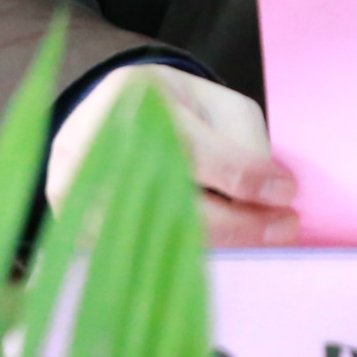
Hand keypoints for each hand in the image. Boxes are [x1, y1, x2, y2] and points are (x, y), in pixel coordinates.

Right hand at [46, 64, 298, 247]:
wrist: (107, 113)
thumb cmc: (176, 109)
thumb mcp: (218, 106)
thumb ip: (242, 142)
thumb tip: (265, 197)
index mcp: (132, 97)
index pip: (191, 148)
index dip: (241, 176)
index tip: (286, 194)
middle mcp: (92, 143)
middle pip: (167, 199)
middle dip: (236, 222)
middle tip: (284, 230)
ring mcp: (72, 188)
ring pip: (150, 234)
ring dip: (212, 247)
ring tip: (261, 243)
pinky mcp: (70, 223)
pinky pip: (130, 254)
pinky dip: (177, 259)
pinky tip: (217, 255)